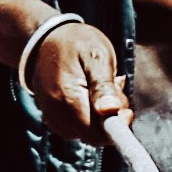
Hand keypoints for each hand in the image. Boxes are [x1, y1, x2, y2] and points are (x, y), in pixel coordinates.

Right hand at [19, 13, 128, 141]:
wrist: (45, 37)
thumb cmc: (75, 43)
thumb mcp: (97, 56)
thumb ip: (104, 86)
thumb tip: (111, 111)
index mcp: (67, 97)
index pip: (93, 133)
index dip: (113, 129)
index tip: (126, 112)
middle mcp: (55, 111)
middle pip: (89, 135)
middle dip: (108, 120)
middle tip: (116, 90)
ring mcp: (50, 114)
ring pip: (82, 132)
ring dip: (98, 118)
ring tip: (102, 89)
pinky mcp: (50, 113)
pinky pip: (73, 126)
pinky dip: (86, 116)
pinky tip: (91, 95)